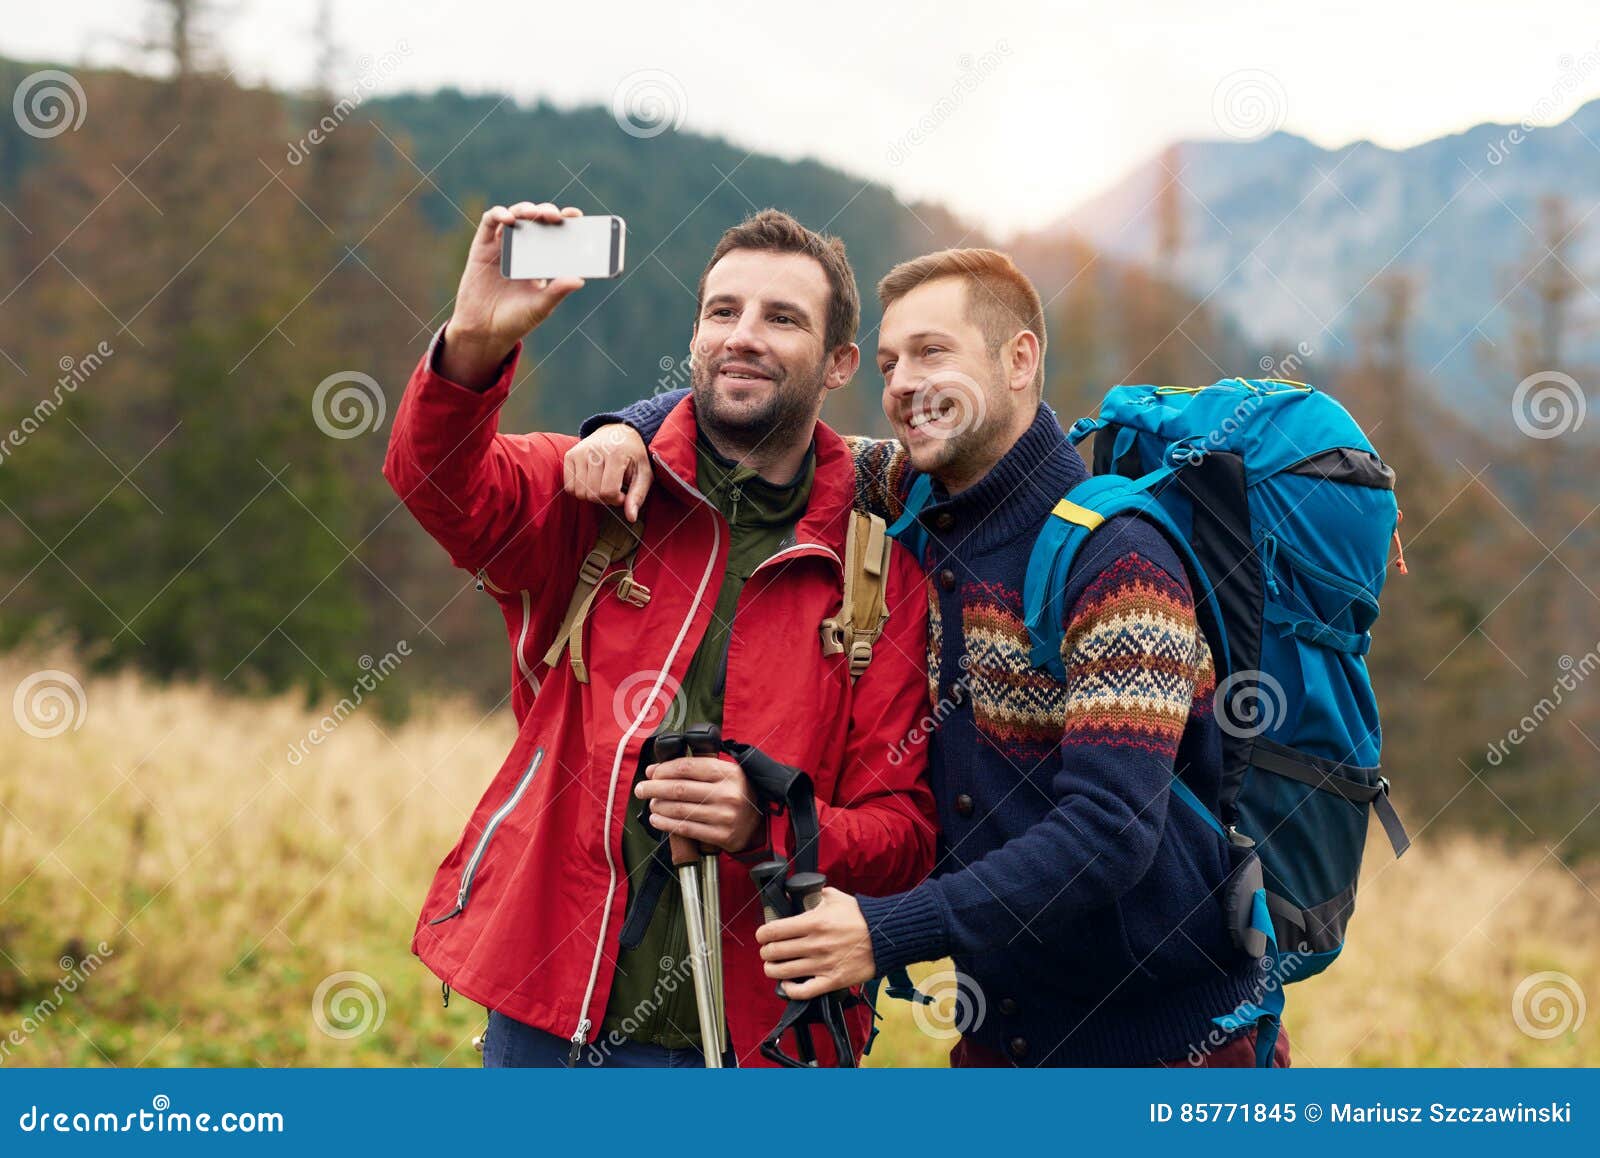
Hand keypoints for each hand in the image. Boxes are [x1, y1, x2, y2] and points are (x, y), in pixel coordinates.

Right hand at [438, 201, 585, 388]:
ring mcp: (503, 245)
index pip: (557, 234)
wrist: (484, 332)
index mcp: (542, 260)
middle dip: (547, 213)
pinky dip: (499, 214)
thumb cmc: (515, 320)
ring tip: (533, 214)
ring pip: (516, 216)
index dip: (566, 221)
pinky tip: (509, 218)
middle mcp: (524, 249)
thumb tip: (579, 279)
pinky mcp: (483, 246)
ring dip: (525, 209)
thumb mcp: (540, 307)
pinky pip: (490, 222)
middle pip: (537, 221)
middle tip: (555, 216)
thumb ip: (557, 292)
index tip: (576, 215)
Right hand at [563, 423, 652, 521]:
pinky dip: (580, 490)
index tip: (623, 494)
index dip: (616, 500)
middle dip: (604, 498)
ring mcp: (580, 452)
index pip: (608, 491)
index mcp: (615, 453)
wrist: (618, 431)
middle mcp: (594, 451)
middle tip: (614, 489)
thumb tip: (631, 518)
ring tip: (603, 485)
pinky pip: (569, 486)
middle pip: (592, 493)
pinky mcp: (570, 455)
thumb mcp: (644, 473)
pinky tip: (592, 481)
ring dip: (592, 495)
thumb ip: (638, 495)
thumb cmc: (634, 455)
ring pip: (579, 492)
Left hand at [636, 754, 761, 852]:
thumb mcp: (725, 773)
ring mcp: (725, 816)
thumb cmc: (736, 793)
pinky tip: (657, 819)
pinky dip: (666, 824)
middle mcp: (728, 793)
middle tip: (641, 789)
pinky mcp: (721, 836)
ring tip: (651, 804)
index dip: (664, 769)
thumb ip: (695, 768)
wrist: (759, 823)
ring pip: (680, 809)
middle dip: (654, 788)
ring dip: (658, 806)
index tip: (652, 772)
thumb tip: (656, 770)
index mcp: (729, 772)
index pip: (687, 767)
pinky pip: (686, 828)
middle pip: (679, 788)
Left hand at [756, 888, 876, 999]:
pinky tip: (787, 983)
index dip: (762, 934)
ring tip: (773, 966)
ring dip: (772, 969)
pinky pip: (803, 992)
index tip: (762, 935)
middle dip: (766, 951)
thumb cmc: (861, 916)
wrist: (885, 936)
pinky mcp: (832, 981)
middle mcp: (815, 945)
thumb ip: (813, 894)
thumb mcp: (834, 897)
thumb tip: (793, 893)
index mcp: (813, 923)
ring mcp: (823, 965)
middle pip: (774, 952)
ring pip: (783, 972)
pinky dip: (789, 989)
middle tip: (768, 950)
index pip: (773, 930)